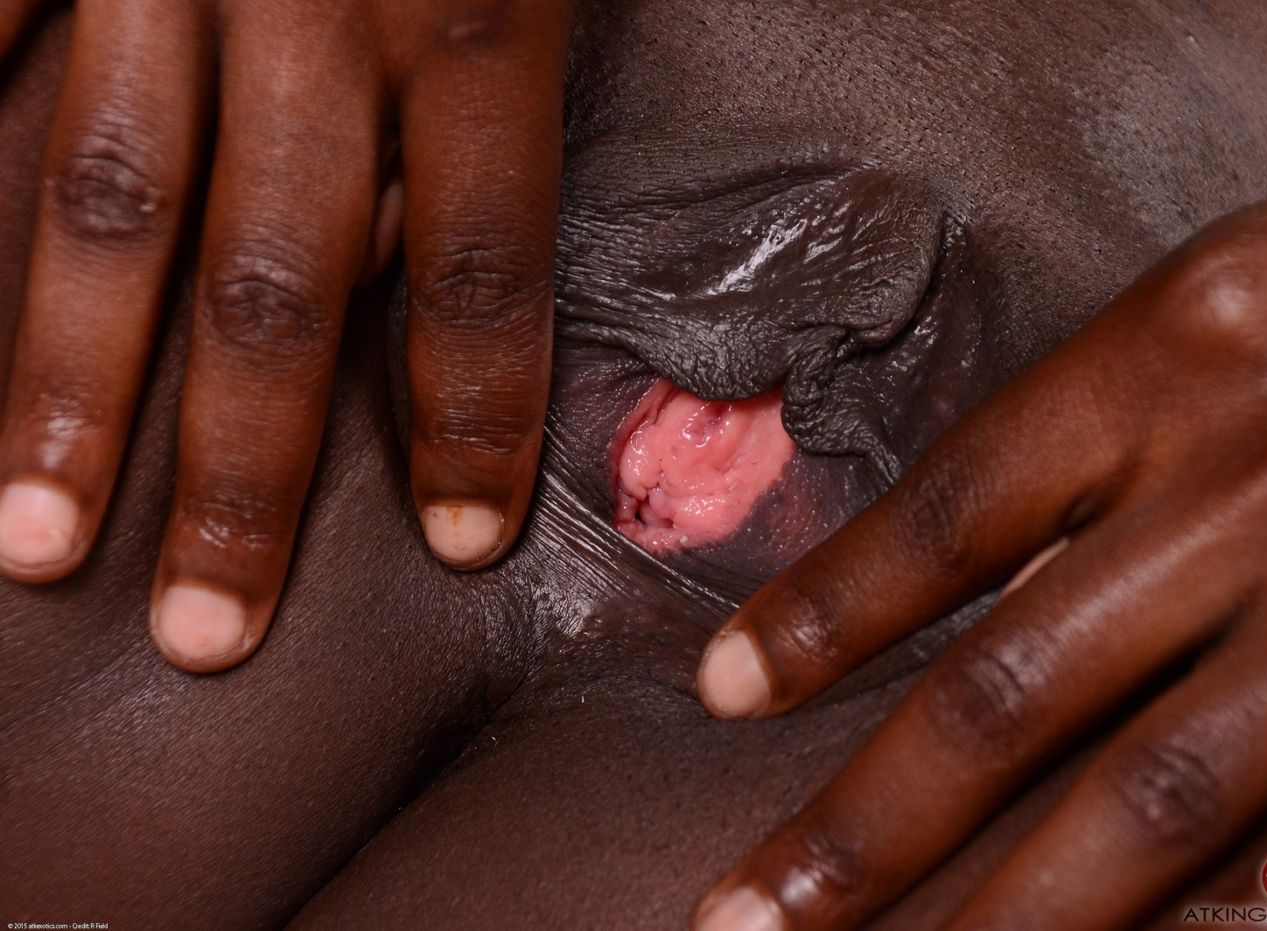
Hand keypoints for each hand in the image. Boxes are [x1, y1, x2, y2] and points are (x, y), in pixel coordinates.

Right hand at [0, 0, 569, 670]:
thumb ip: (487, 99)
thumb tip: (420, 258)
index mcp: (475, 22)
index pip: (481, 270)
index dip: (475, 418)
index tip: (465, 544)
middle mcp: (320, 9)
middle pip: (274, 284)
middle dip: (239, 475)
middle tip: (204, 636)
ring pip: (112, 208)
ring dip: (67, 387)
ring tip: (31, 542)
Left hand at [690, 151, 1266, 929]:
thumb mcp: (1216, 299)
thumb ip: (1098, 434)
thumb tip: (981, 583)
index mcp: (1166, 359)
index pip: (951, 510)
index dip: (824, 614)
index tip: (720, 698)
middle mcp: (1251, 479)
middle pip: (1018, 685)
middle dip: (872, 825)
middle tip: (747, 921)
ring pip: (1160, 789)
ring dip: (1026, 911)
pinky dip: (1264, 910)